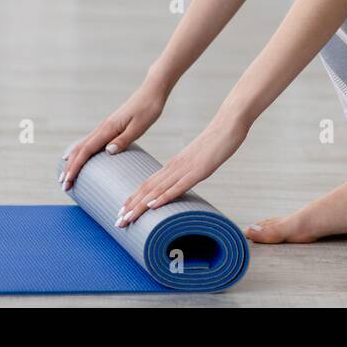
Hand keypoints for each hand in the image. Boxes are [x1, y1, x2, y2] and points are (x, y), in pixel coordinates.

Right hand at [61, 84, 166, 190]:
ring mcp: (105, 126)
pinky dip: (81, 152)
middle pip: (80, 149)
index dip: (75, 167)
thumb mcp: (139, 126)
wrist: (151, 92)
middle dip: (69, 168)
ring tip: (66, 175)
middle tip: (63, 185)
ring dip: (73, 160)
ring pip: (83, 145)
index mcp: (108, 128)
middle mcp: (103, 127)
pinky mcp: (110, 127)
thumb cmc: (148, 109)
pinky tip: (80, 157)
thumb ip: (123, 139)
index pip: (86, 151)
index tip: (67, 181)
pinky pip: (90, 141)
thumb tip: (107, 152)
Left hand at [115, 110, 248, 226]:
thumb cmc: (216, 142)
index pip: (148, 183)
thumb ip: (188, 172)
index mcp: (174, 164)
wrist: (228, 124)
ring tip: (127, 218)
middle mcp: (175, 166)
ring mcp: (186, 168)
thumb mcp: (199, 160)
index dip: (134, 198)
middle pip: (148, 188)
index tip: (122, 211)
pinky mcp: (199, 170)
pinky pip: (179, 186)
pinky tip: (153, 205)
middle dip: (131, 206)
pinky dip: (164, 197)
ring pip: (158, 189)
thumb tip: (181, 184)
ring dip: (141, 206)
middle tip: (118, 221)